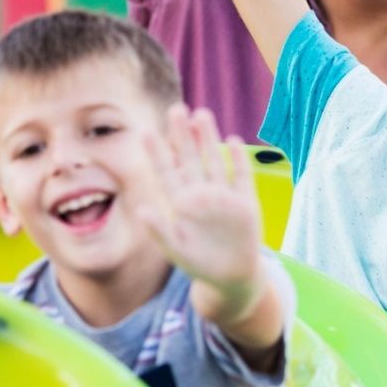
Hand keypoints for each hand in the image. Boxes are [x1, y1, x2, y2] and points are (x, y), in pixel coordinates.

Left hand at [137, 105, 264, 312]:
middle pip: (189, 158)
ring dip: (208, 139)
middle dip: (182, 135)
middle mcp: (200, 194)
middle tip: (176, 109)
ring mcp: (222, 195)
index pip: (166, 172)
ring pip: (214, 160)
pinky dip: (238, 159)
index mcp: (180, 203)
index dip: (157, 152)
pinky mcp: (245, 202)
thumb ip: (159, 230)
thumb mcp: (175, 248)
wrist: (231, 278)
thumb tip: (141, 210)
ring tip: (202, 114)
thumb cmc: (198, 264)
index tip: (146, 131)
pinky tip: (233, 140)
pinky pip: (241, 176)